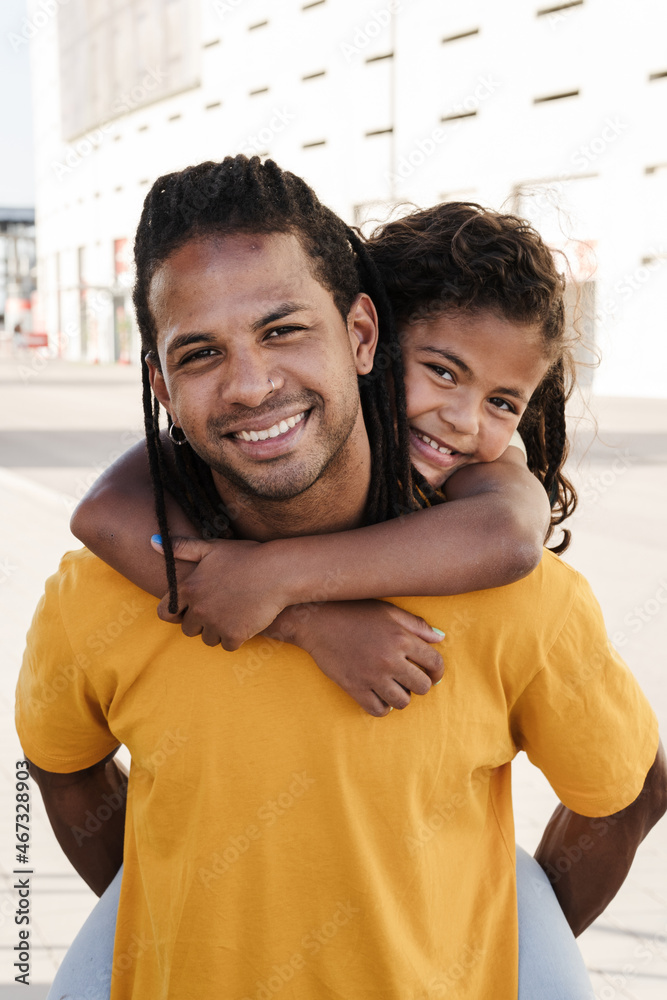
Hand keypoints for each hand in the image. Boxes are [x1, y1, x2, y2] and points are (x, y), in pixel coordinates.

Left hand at [152, 536, 288, 649]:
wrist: (278, 571)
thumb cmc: (246, 556)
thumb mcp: (212, 547)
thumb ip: (182, 547)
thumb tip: (153, 542)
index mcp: (188, 588)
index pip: (165, 612)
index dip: (176, 613)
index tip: (187, 610)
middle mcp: (198, 608)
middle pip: (188, 630)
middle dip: (199, 623)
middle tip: (218, 609)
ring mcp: (215, 624)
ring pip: (208, 639)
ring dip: (217, 631)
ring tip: (233, 614)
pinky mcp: (234, 635)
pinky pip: (227, 646)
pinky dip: (235, 638)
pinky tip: (244, 622)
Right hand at [269, 600, 444, 716]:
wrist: (316, 620)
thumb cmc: (354, 611)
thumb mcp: (388, 611)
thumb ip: (417, 625)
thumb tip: (441, 638)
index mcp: (401, 637)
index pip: (435, 663)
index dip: (438, 671)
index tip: (432, 674)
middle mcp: (390, 658)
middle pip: (422, 687)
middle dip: (421, 685)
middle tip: (411, 680)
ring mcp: (372, 675)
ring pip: (402, 702)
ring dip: (402, 697)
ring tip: (394, 687)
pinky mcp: (354, 687)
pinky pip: (378, 710)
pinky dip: (383, 707)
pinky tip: (379, 695)